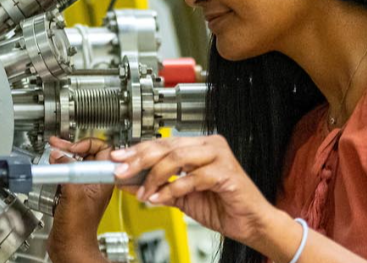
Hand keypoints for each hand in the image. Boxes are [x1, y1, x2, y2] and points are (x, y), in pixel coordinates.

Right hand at [46, 136, 112, 262]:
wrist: (68, 247)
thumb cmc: (77, 228)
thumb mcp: (73, 194)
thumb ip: (68, 171)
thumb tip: (59, 155)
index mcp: (104, 180)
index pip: (103, 150)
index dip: (87, 144)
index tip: (72, 147)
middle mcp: (95, 182)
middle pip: (87, 155)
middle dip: (71, 147)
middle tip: (56, 143)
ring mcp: (83, 188)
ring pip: (75, 164)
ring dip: (62, 157)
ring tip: (51, 153)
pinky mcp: (72, 195)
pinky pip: (66, 176)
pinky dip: (58, 170)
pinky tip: (50, 169)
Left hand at [111, 135, 277, 248]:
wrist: (249, 224)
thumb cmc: (221, 206)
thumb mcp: (180, 196)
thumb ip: (157, 187)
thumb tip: (128, 181)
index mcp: (198, 145)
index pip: (162, 142)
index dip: (137, 150)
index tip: (117, 159)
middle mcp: (209, 145)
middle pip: (166, 146)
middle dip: (139, 159)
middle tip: (122, 171)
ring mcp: (219, 156)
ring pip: (177, 158)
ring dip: (155, 176)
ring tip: (144, 192)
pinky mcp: (226, 172)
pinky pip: (192, 178)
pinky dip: (172, 189)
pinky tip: (160, 198)